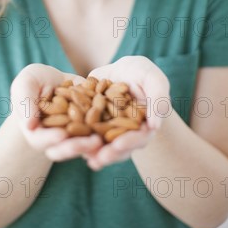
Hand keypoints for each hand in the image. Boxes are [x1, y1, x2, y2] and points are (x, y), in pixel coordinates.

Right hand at [10, 64, 102, 160]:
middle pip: (63, 148)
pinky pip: (97, 134)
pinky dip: (106, 133)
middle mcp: (55, 139)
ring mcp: (73, 136)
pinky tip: (116, 129)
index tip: (62, 134)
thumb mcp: (25, 83)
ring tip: (103, 140)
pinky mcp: (89, 128)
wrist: (55, 80)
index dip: (50, 138)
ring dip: (92, 145)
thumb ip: (25, 102)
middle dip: (77, 147)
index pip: (40, 139)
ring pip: (81, 146)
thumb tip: (29, 125)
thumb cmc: (35, 81)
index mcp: (36, 132)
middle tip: (91, 142)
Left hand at [81, 56, 170, 170]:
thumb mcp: (153, 79)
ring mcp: (109, 131)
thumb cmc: (142, 73)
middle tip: (99, 158)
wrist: (121, 69)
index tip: (118, 146)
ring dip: (94, 152)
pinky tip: (70, 143)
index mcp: (143, 126)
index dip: (129, 142)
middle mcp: (126, 133)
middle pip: (119, 147)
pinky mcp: (94, 125)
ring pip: (103, 145)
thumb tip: (155, 126)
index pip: (138, 138)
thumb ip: (158, 99)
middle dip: (109, 153)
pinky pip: (87, 135)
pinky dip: (79, 139)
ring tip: (85, 157)